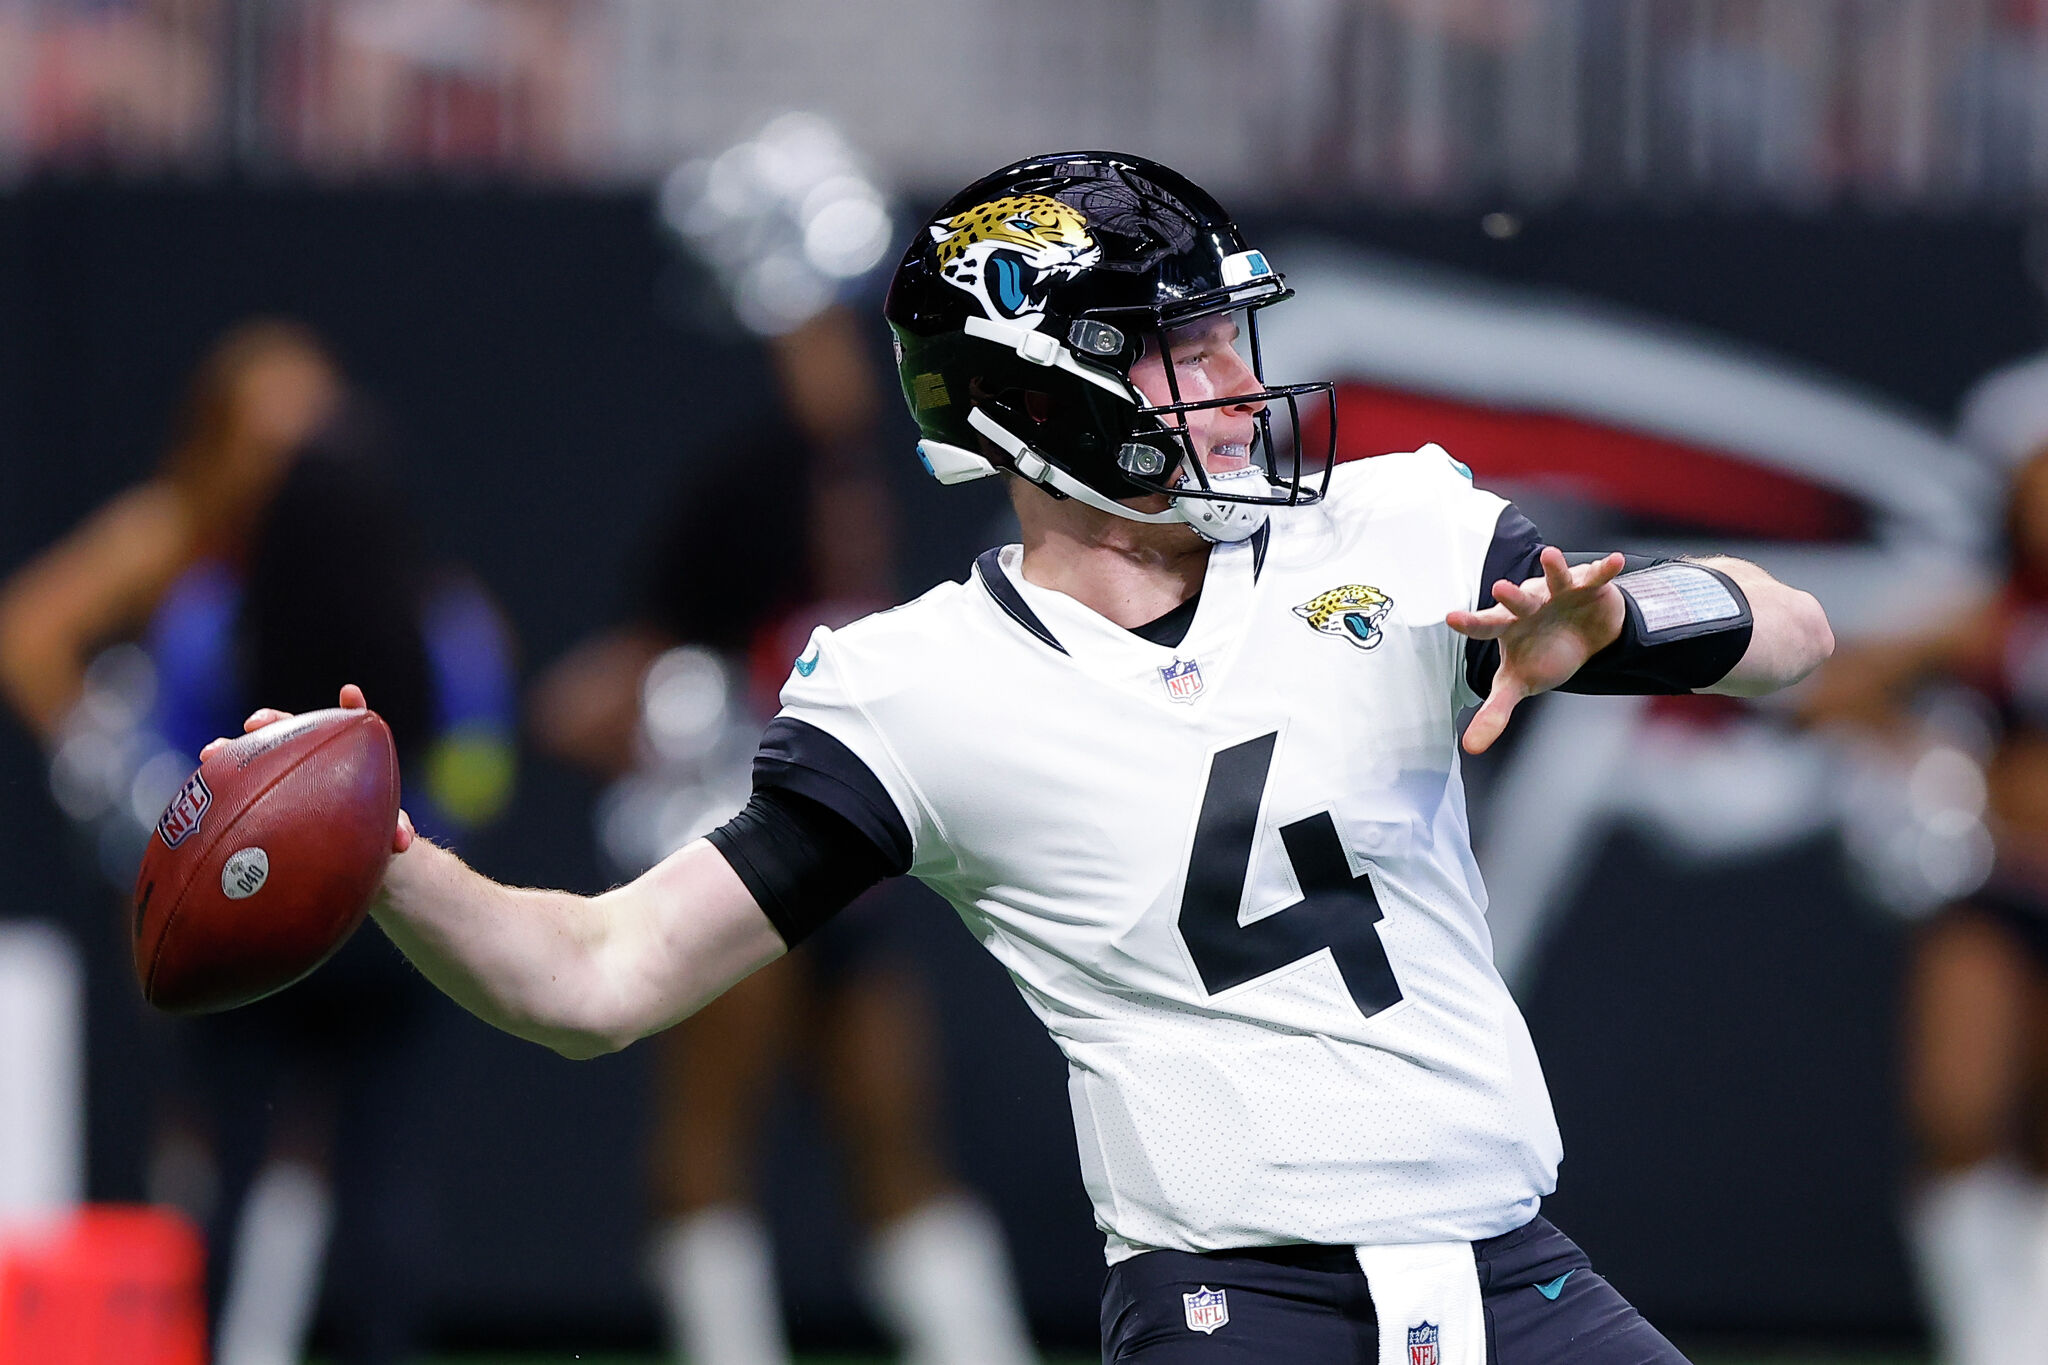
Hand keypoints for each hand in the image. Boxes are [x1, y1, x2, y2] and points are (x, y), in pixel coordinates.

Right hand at [200, 682, 415, 852]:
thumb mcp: (382, 830)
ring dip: (232, 750)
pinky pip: (236, 786)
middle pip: (290, 730)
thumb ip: (393, 830)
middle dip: (272, 723)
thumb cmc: (366, 834)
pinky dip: (218, 782)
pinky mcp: (260, 794)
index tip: (350, 694)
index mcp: (343, 758)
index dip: (351, 708)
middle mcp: (310, 758)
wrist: (343, 855)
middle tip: (257, 723)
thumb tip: (403, 841)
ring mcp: (282, 772)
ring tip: (212, 752)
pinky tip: (198, 781)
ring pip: (256, 753)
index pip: (348, 725)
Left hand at [1446, 548, 1626, 754]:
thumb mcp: (1518, 683)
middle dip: (1512, 596)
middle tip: (1500, 589)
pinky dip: (1606, 569)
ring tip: (1550, 556)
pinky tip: (1616, 562)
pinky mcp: (1588, 586)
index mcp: (1508, 626)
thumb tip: (1470, 747)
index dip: (1470, 623)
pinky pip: (1596, 576)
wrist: (1582, 636)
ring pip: (1554, 579)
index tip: (1451, 618)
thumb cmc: (1541, 654)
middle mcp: (1529, 604)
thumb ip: (1495, 711)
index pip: (1485, 625)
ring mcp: (1558, 592)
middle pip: (1519, 602)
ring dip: (1553, 569)